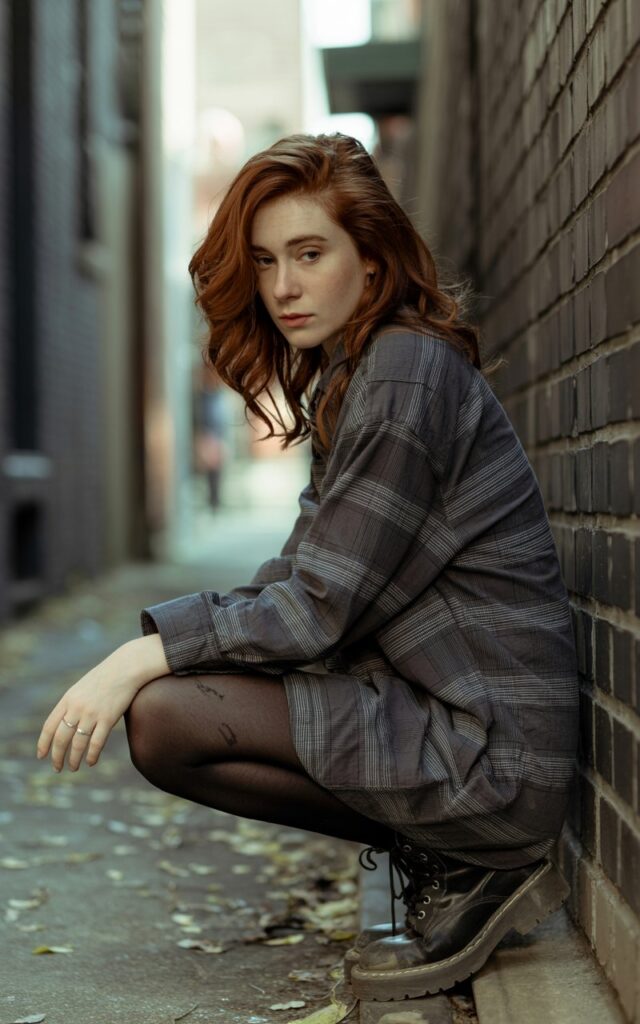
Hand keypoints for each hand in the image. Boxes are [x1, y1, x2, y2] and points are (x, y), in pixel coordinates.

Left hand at [36, 635, 168, 771]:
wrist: (126, 667)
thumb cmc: (105, 677)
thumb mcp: (82, 688)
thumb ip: (72, 704)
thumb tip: (65, 725)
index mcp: (67, 699)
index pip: (49, 726)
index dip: (43, 743)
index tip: (41, 756)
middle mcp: (77, 708)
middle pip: (61, 738)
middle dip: (57, 756)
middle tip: (57, 768)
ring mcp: (92, 713)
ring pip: (78, 743)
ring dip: (74, 759)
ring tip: (73, 768)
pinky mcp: (108, 718)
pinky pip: (96, 742)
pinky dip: (92, 755)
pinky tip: (90, 762)